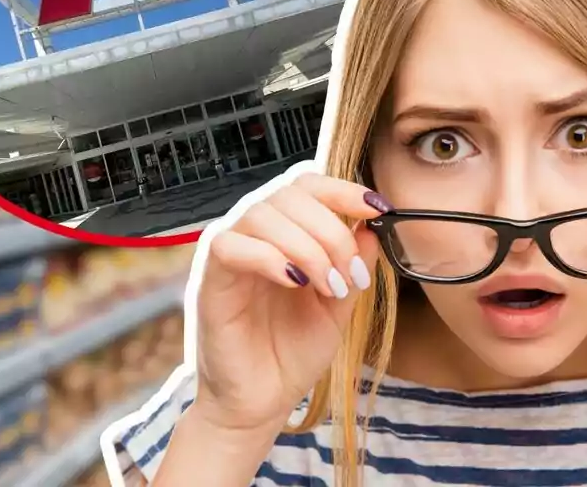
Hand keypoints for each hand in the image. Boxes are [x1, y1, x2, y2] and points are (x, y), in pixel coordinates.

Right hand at [192, 172, 385, 432]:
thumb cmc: (294, 351)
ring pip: (264, 214)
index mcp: (286, 231)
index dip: (343, 189)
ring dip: (308, 247)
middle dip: (332, 230)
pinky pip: (231, 245)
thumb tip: (371, 224)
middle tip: (351, 274)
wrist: (262, 402)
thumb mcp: (340, 303)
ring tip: (328, 287)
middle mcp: (255, 232)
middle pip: (291, 194)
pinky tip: (295, 282)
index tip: (377, 208)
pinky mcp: (209, 278)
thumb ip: (355, 262)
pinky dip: (270, 257)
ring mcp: (230, 252)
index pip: (308, 185)